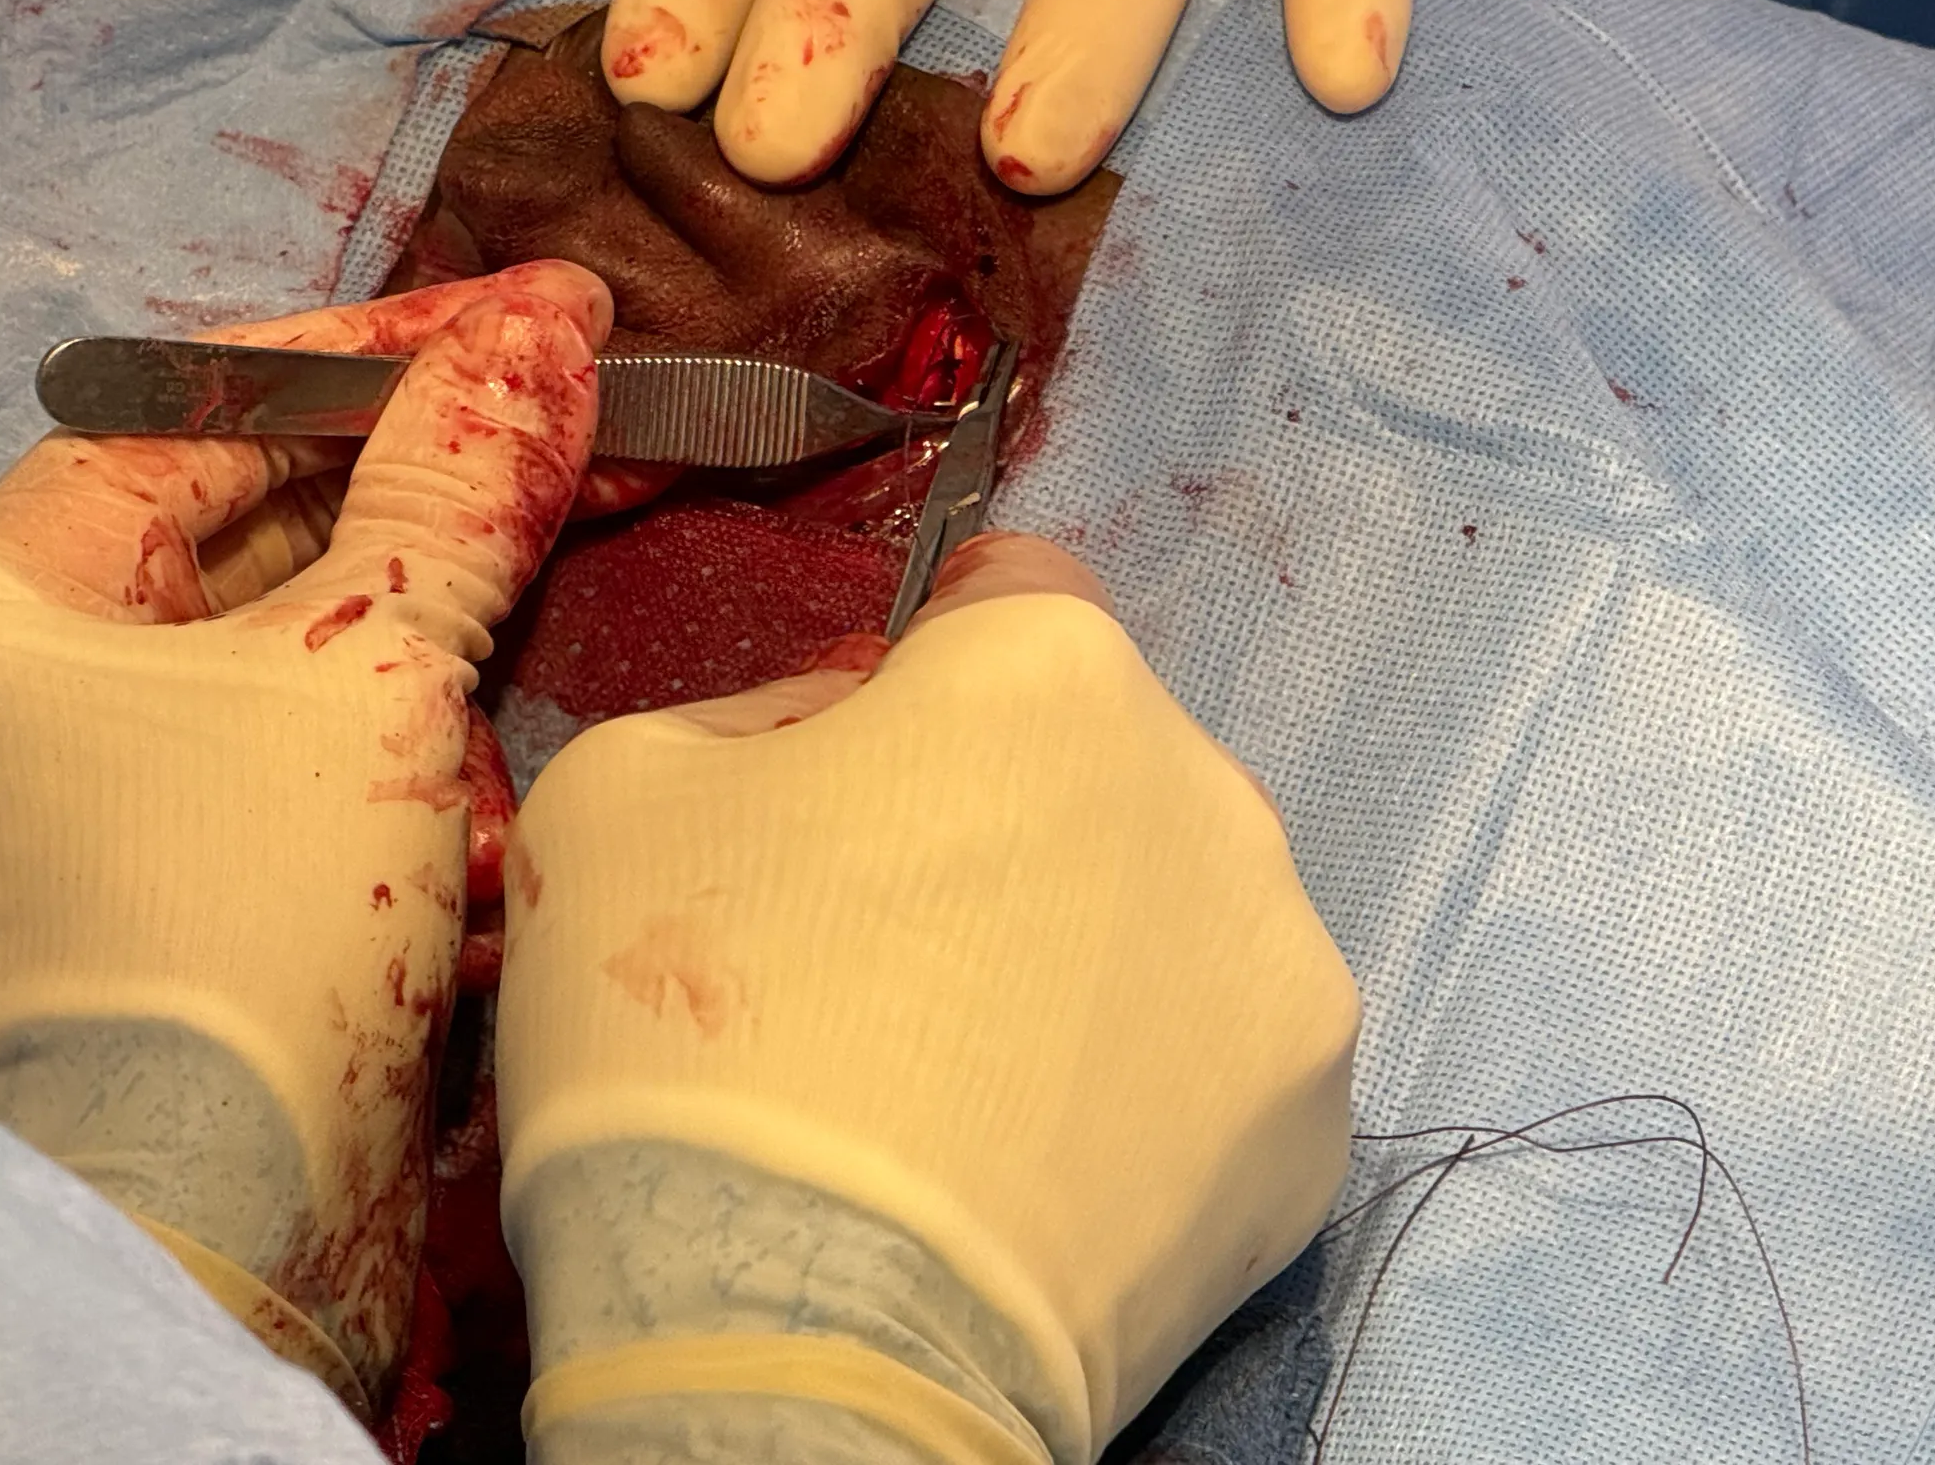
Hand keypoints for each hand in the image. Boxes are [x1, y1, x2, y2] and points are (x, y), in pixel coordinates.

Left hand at [0, 262, 610, 1415]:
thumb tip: (556, 324)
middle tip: (597, 403)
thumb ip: (459, 483)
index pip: (212, 403)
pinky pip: (331, 738)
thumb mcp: (367, 665)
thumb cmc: (245, 897)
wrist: (213, 1220)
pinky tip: (507, 756)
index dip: (390, 348)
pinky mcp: (204, 860)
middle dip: (440, 483)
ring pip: (318, 631)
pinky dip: (426, 734)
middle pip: (273, 514)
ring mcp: (116, 772)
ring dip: (453, 612)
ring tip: (591, 530)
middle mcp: (31, 665)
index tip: (541, 314)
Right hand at [495, 532, 1359, 1464]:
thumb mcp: (621, 790)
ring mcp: (1284, 969)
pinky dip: (1145, 1084)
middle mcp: (1210, 788)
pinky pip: (1216, 1054)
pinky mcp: (1313, 1135)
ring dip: (1091, 942)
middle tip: (888, 947)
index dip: (921, 668)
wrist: (796, 1342)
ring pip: (1173, 903)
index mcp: (1048, 670)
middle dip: (1010, 809)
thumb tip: (849, 731)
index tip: (864, 763)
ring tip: (968, 1074)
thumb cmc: (692, 1040)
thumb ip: (761, 706)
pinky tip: (1039, 1158)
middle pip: (1098, 755)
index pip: (1008, 592)